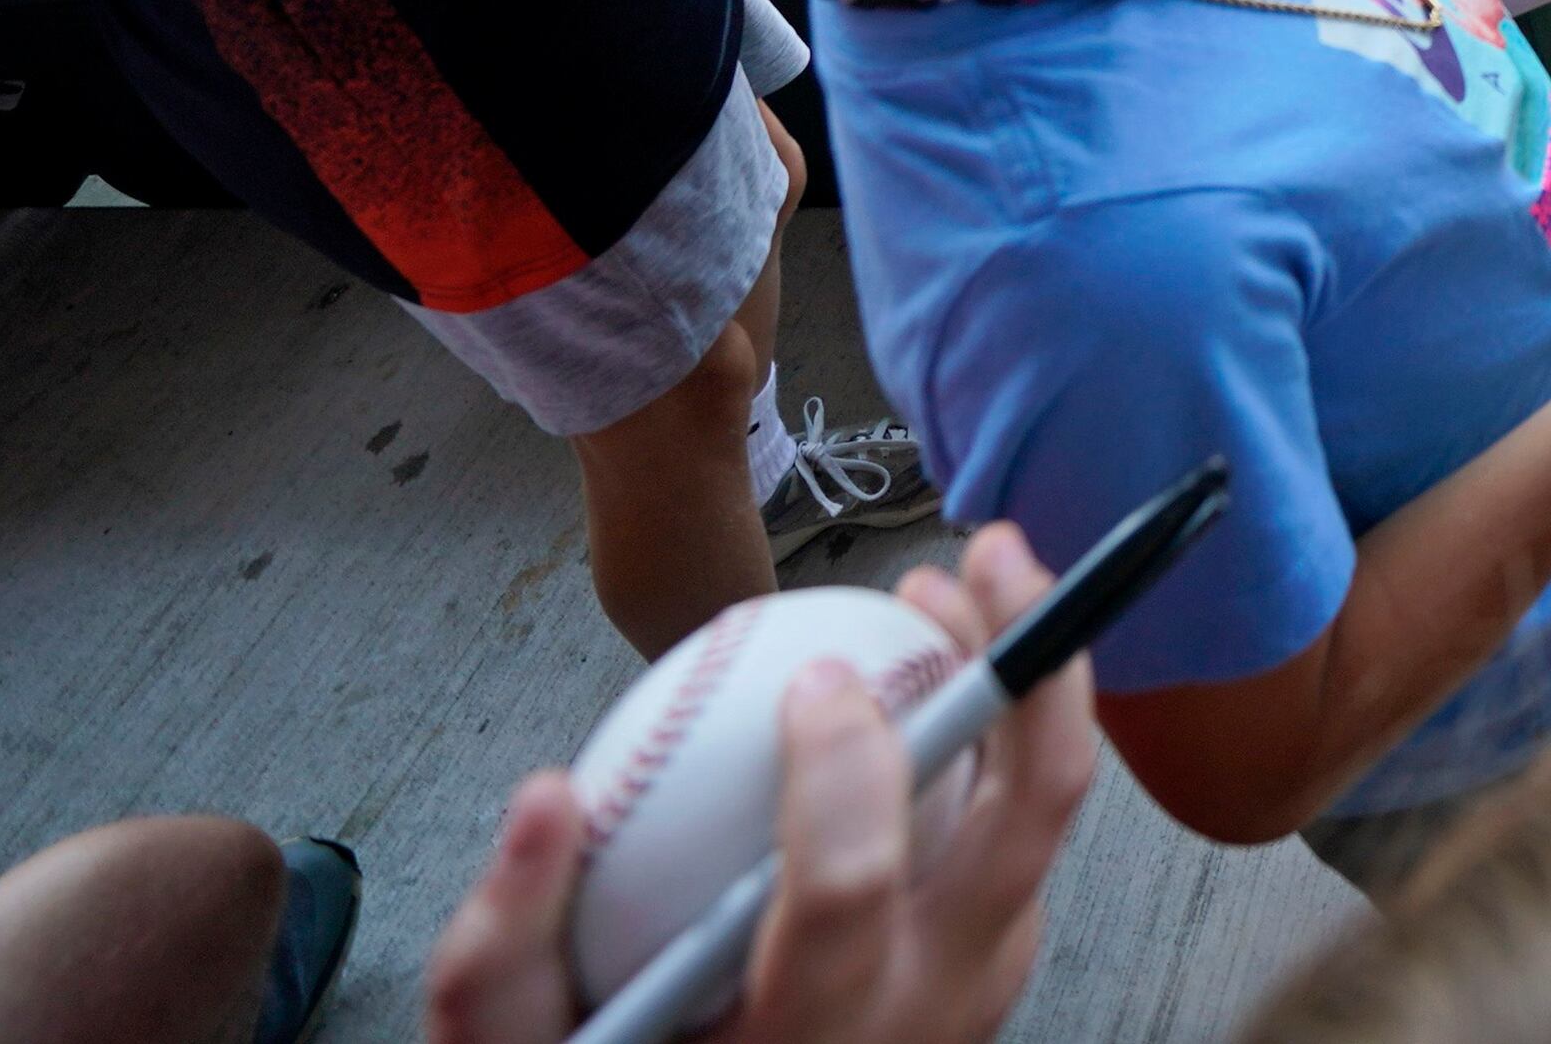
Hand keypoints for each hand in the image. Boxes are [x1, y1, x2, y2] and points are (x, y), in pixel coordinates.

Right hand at [420, 523, 1097, 1043]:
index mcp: (813, 1029)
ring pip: (1046, 806)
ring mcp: (981, 979)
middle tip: (986, 555)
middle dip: (1028, 662)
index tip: (810, 678)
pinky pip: (1018, 824)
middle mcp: (926, 1004)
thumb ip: (504, 949)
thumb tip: (548, 801)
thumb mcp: (529, 1041)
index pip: (848, 887)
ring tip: (945, 592)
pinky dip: (998, 731)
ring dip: (1022, 676)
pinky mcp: (998, 954)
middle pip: (1031, 811)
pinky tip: (931, 672)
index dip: (839, 765)